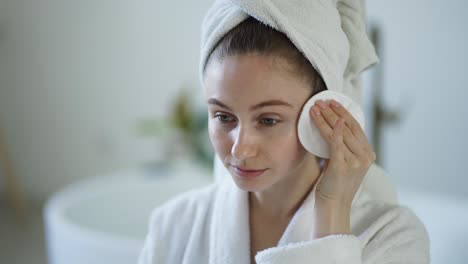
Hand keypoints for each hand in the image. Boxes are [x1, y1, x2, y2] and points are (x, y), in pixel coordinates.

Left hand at [309, 99, 375, 237]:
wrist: (333, 205)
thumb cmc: (334, 184)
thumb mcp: (342, 162)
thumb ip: (342, 147)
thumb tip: (330, 127)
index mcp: (368, 154)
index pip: (356, 127)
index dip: (344, 113)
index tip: (333, 103)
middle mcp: (365, 156)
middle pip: (348, 127)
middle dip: (334, 112)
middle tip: (322, 100)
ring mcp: (356, 162)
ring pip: (339, 132)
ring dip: (326, 117)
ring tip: (315, 107)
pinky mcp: (343, 166)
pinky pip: (335, 142)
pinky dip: (329, 129)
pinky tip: (320, 118)